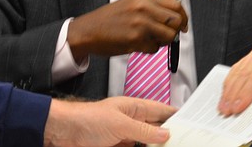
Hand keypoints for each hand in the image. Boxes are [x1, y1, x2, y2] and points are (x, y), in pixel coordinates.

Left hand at [44, 96, 175, 146]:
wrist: (61, 133)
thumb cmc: (86, 119)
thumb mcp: (120, 124)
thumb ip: (144, 131)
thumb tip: (165, 134)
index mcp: (134, 108)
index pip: (161, 111)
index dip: (175, 115)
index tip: (190, 121)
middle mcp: (131, 122)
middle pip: (155, 129)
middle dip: (169, 134)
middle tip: (185, 140)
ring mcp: (123, 137)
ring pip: (146, 143)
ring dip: (157, 146)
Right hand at [68, 0, 188, 60]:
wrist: (88, 30)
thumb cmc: (109, 19)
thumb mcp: (133, 3)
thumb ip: (153, 6)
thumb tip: (175, 16)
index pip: (176, 4)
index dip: (183, 16)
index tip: (183, 24)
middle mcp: (144, 7)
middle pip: (177, 20)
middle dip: (176, 30)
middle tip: (169, 35)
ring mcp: (141, 23)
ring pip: (169, 35)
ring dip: (164, 41)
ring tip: (151, 40)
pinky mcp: (136, 39)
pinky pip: (155, 48)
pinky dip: (150, 49)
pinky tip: (139, 45)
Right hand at [219, 33, 251, 115]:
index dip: (246, 95)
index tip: (237, 109)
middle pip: (246, 72)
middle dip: (234, 94)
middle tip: (226, 110)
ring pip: (240, 68)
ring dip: (231, 88)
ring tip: (224, 104)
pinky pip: (242, 64)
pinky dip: (234, 79)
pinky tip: (228, 91)